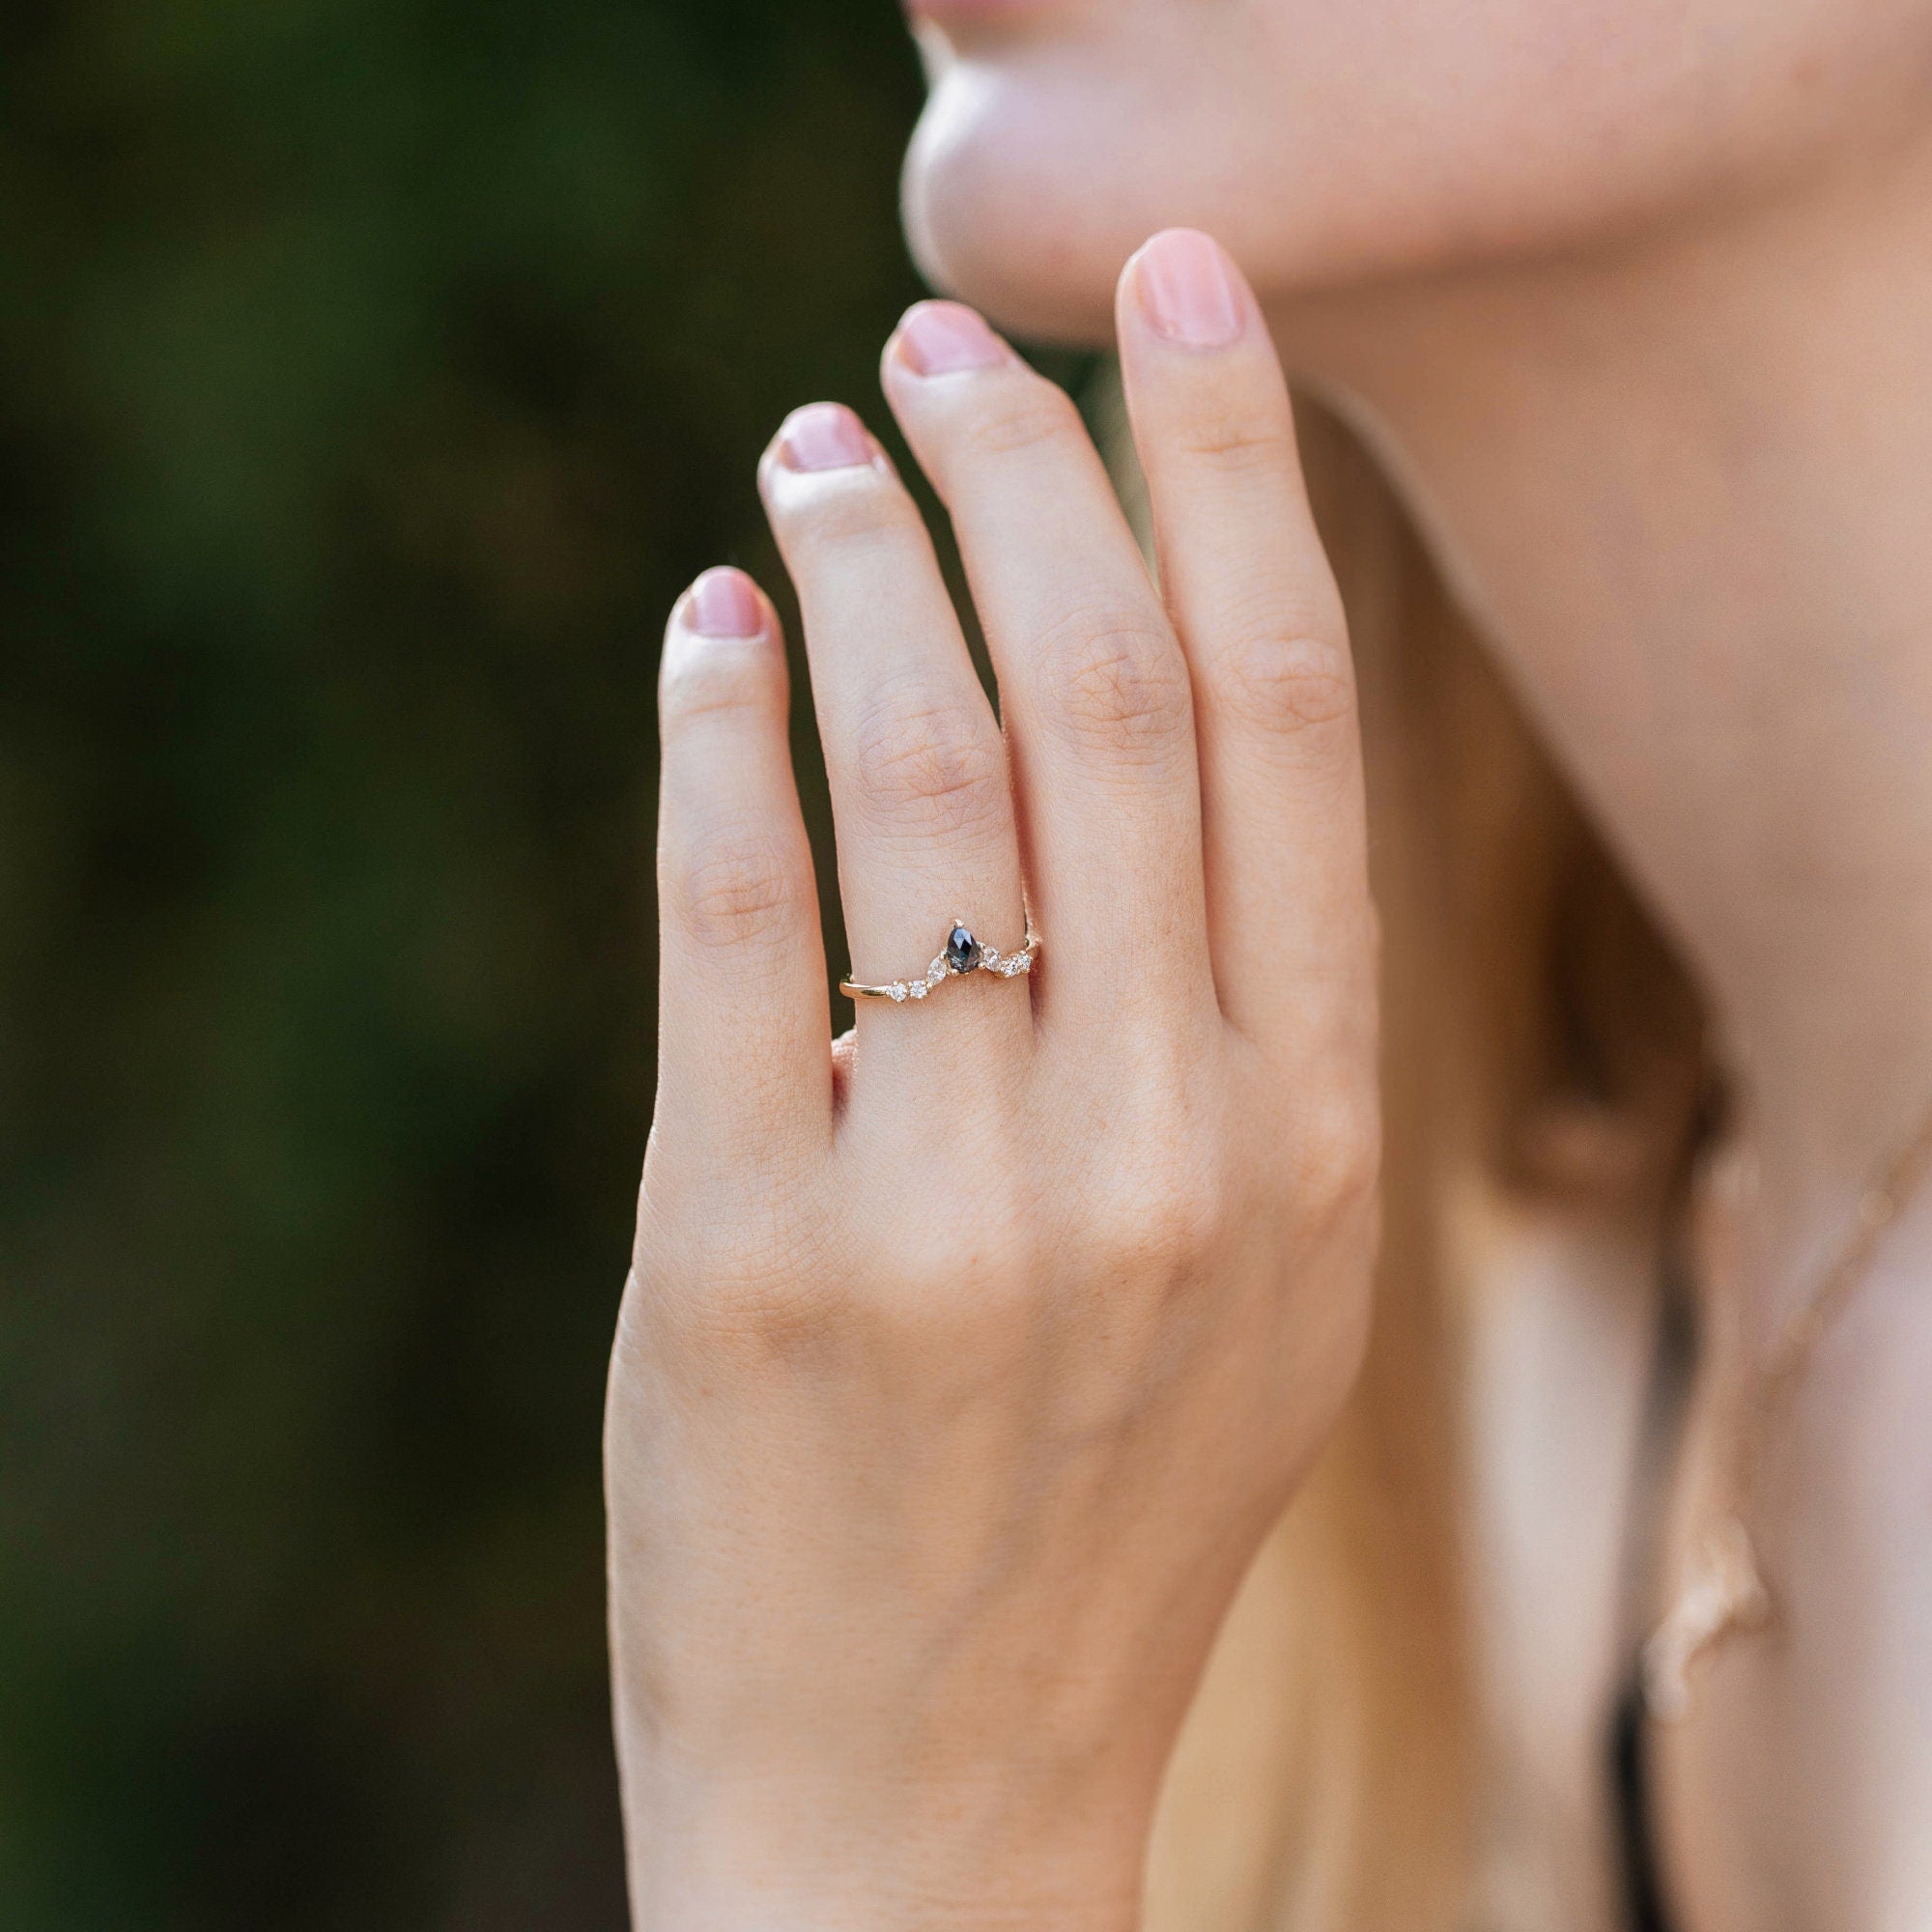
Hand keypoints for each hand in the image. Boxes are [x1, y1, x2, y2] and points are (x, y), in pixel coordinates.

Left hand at [607, 229, 1378, 1931]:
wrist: (934, 1798)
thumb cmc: (1096, 1502)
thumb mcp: (1250, 1264)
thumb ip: (1228, 1012)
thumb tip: (1120, 718)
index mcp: (1314, 1126)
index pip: (1287, 712)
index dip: (1236, 473)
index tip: (1188, 305)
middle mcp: (1171, 1144)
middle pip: (1107, 693)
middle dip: (1030, 469)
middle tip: (939, 343)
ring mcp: (961, 1204)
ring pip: (921, 771)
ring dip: (856, 562)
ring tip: (804, 451)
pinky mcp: (754, 1256)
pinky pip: (732, 917)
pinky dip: (717, 729)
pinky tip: (708, 631)